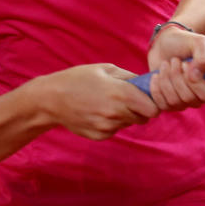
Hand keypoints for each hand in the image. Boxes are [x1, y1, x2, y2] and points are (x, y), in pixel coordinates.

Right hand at [41, 64, 159, 139]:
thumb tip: (148, 83)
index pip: (153, 108)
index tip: (147, 96)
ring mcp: (107, 127)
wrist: (51, 99)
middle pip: (144, 117)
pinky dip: (113, 122)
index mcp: (121, 93)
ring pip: (129, 123)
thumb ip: (130, 77)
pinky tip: (99, 111)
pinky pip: (115, 129)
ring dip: (126, 115)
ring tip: (109, 102)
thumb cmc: (78, 78)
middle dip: (141, 108)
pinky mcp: (100, 136)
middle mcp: (116, 113)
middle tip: (129, 98)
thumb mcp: (105, 69)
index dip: (153, 102)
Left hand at [146, 26, 204, 110]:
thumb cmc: (185, 42)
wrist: (165, 44)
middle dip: (177, 77)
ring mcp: (188, 102)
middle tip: (174, 60)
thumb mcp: (198, 42)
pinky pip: (163, 105)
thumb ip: (203, 55)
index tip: (186, 64)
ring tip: (166, 64)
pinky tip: (157, 75)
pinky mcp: (172, 104)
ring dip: (166, 80)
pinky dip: (156, 88)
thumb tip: (196, 76)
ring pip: (175, 102)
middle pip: (190, 98)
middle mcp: (204, 96)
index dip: (195, 82)